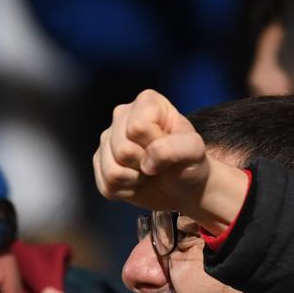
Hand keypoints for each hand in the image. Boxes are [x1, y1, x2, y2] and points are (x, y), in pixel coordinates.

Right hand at [92, 89, 248, 233]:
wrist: (182, 186)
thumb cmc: (188, 163)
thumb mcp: (194, 151)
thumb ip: (177, 148)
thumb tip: (148, 160)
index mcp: (147, 102)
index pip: (137, 128)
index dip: (154, 145)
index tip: (167, 148)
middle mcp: (122, 115)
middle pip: (122, 150)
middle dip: (143, 165)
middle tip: (157, 163)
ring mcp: (108, 139)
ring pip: (112, 170)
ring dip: (134, 179)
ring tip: (147, 172)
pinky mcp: (99, 162)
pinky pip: (106, 185)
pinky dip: (125, 190)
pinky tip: (136, 181)